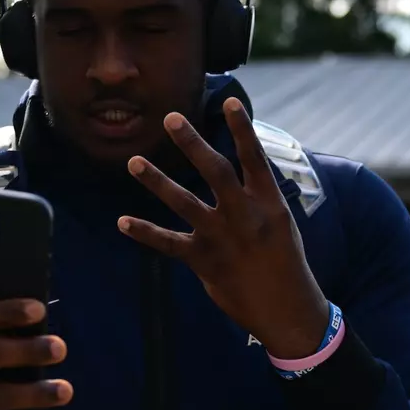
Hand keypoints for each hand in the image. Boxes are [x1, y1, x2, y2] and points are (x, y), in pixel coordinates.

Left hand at [120, 98, 331, 358]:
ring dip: (157, 181)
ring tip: (133, 162)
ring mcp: (221, 238)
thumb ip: (257, 196)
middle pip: (214, 171)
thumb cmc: (285, 261)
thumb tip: (239, 170)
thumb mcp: (280, 222)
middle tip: (170, 118)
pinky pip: (168, 243)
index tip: (230, 101)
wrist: (286, 308)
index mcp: (268, 203)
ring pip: (184, 202)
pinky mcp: (203, 261)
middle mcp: (244, 215)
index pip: (254, 158)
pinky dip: (144, 232)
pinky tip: (122, 221)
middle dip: (192, 143)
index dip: (242, 129)